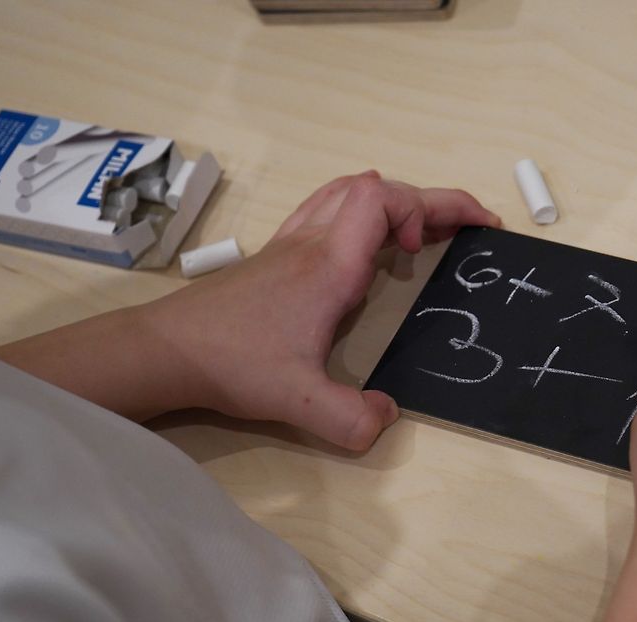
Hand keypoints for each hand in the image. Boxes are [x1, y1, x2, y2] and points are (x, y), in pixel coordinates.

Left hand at [146, 171, 500, 448]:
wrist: (166, 349)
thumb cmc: (231, 364)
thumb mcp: (296, 402)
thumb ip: (350, 418)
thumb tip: (388, 417)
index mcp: (329, 264)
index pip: (382, 197)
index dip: (423, 209)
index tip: (427, 252)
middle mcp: (314, 241)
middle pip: (378, 187)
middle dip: (433, 201)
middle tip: (470, 227)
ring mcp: (292, 242)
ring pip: (352, 190)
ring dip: (397, 202)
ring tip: (428, 230)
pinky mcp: (277, 254)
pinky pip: (330, 207)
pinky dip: (365, 211)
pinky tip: (371, 243)